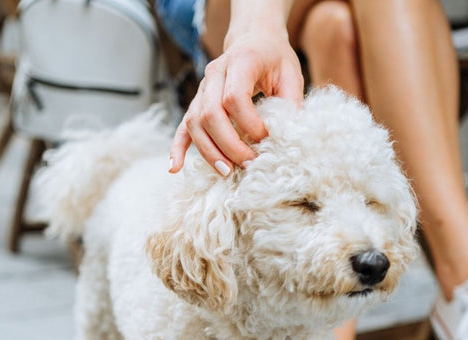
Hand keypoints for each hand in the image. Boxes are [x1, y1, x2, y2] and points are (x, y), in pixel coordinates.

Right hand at [169, 30, 302, 175]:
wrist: (254, 40)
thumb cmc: (274, 58)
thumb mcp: (291, 74)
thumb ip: (291, 103)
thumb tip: (292, 137)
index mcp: (240, 61)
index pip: (234, 97)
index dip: (249, 123)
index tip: (266, 138)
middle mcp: (215, 73)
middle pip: (210, 114)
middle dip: (229, 145)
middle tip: (248, 163)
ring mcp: (202, 88)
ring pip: (195, 123)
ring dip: (209, 151)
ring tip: (227, 172)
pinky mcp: (197, 102)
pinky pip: (183, 126)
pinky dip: (178, 148)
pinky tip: (176, 168)